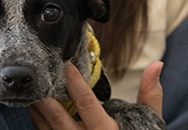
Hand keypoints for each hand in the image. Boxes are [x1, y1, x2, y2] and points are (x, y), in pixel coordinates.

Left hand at [29, 61, 164, 129]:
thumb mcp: (148, 123)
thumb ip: (150, 95)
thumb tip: (156, 65)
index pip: (87, 105)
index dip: (75, 84)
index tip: (67, 65)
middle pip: (58, 118)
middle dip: (45, 96)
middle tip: (37, 75)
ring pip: (47, 128)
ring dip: (37, 109)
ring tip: (31, 88)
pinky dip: (38, 123)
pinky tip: (34, 110)